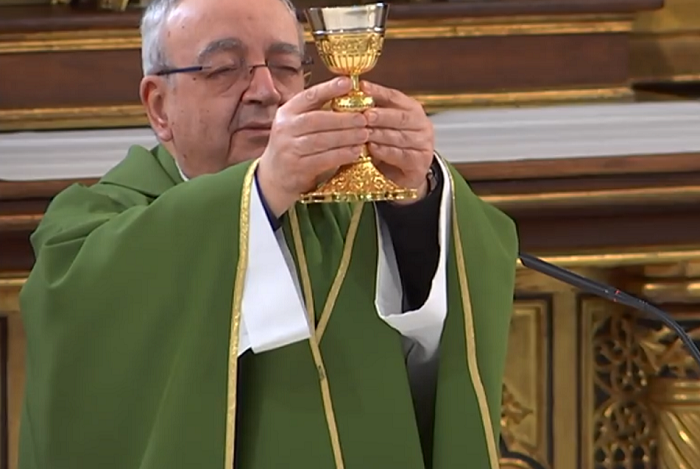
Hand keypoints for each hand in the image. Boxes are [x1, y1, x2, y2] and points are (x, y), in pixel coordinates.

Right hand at [257, 77, 368, 215]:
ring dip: (347, 137)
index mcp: (287, 112)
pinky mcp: (297, 167)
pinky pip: (324, 159)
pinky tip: (355, 151)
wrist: (274, 176)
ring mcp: (289, 149)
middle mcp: (285, 128)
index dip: (329, 88)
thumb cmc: (294, 146)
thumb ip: (317, 112)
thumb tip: (349, 96)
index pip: (309, 96)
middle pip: (318, 119)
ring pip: (323, 140)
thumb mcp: (297, 125)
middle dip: (344, 118)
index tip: (348, 83)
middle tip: (364, 118)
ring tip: (364, 134)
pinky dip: (342, 154)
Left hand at [361, 81, 434, 202]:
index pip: (395, 97)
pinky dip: (386, 151)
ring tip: (364, 133)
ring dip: (380, 134)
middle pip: (400, 117)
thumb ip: (370, 114)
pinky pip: (401, 155)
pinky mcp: (419, 163)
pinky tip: (373, 149)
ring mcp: (423, 144)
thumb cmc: (387, 148)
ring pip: (400, 137)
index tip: (362, 87)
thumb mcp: (379, 128)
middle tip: (364, 115)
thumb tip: (347, 96)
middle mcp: (421, 124)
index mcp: (411, 110)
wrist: (400, 177)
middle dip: (381, 115)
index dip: (378, 92)